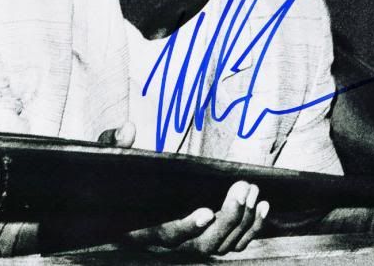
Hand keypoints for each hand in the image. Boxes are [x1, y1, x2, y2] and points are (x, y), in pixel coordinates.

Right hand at [98, 123, 267, 254]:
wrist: (127, 200)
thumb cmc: (120, 179)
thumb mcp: (110, 160)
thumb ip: (115, 145)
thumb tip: (128, 128)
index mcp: (142, 228)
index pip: (167, 235)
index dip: (187, 227)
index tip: (206, 211)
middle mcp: (169, 244)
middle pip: (204, 244)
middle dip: (228, 217)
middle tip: (242, 187)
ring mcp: (191, 245)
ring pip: (222, 245)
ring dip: (242, 219)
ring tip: (251, 188)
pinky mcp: (209, 240)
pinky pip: (235, 244)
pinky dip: (252, 229)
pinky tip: (262, 205)